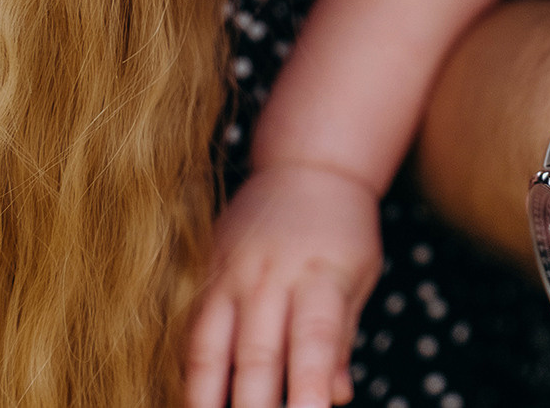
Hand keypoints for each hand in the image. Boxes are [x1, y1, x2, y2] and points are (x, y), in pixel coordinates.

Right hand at [186, 164, 382, 407]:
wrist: (306, 166)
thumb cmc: (342, 230)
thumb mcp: (359, 275)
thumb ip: (342, 338)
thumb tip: (335, 397)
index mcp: (321, 275)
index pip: (315, 339)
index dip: (308, 384)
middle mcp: (270, 276)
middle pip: (257, 353)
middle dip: (255, 407)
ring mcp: (231, 274)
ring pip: (210, 348)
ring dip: (206, 398)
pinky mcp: (203, 274)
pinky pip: (190, 333)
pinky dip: (190, 372)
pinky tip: (192, 400)